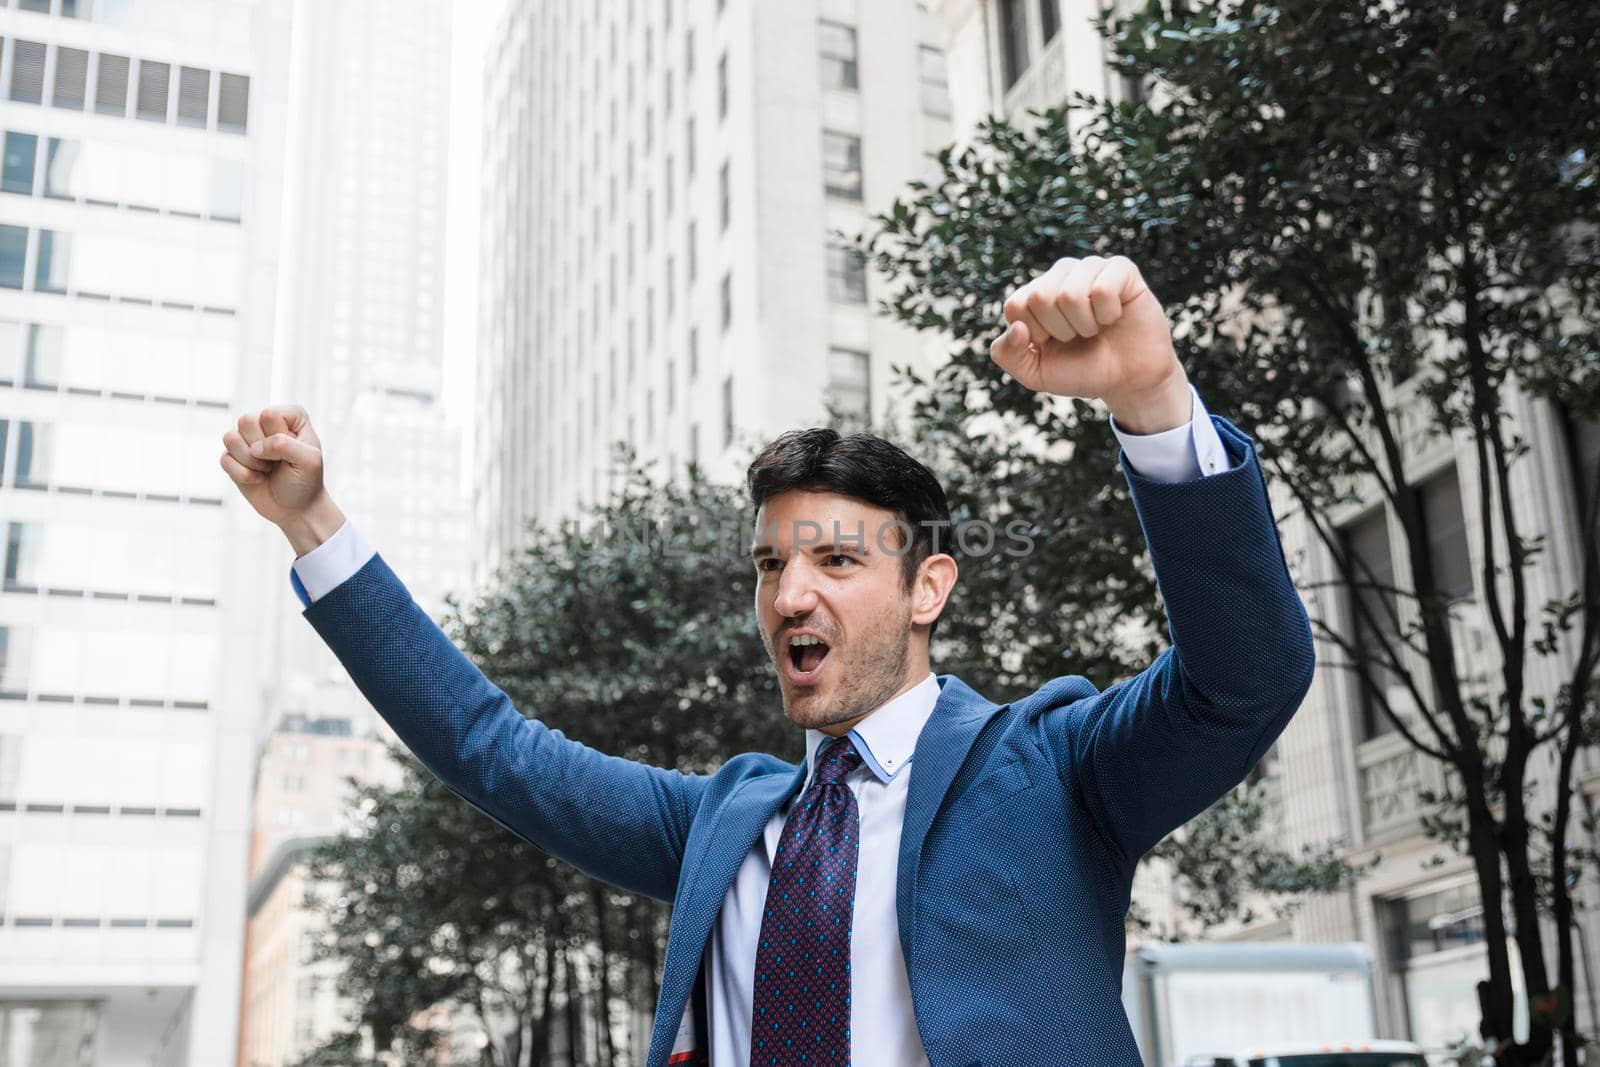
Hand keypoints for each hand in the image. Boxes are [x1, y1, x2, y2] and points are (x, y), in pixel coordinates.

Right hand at [219, 405, 344, 553]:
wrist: (296, 509)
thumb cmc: (306, 481)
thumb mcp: (309, 461)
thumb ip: (284, 444)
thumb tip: (255, 447)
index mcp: (290, 416)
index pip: (269, 415)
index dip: (279, 438)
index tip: (293, 453)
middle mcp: (266, 422)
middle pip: (246, 421)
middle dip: (262, 450)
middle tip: (278, 462)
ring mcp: (248, 438)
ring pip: (230, 438)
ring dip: (251, 462)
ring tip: (268, 469)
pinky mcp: (233, 456)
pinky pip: (224, 459)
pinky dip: (242, 474)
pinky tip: (258, 478)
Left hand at [990, 255, 1188, 431]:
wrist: (1129, 380)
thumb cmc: (1082, 371)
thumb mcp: (1035, 374)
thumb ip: (1008, 355)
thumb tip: (1016, 326)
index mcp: (1034, 294)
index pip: (1015, 305)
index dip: (1035, 335)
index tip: (1052, 344)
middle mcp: (1060, 275)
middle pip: (1040, 298)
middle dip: (1060, 331)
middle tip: (1078, 336)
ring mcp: (1090, 268)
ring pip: (1070, 294)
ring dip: (1085, 325)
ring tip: (1096, 327)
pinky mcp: (1121, 269)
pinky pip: (1102, 290)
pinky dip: (1108, 315)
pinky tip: (1114, 316)